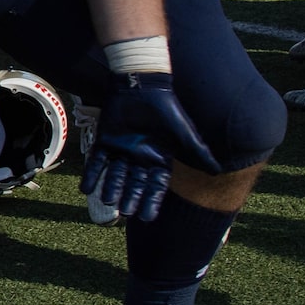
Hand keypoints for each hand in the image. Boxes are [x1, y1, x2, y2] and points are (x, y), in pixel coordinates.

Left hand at [80, 74, 219, 222]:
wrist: (143, 86)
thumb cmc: (167, 110)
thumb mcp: (184, 133)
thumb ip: (198, 152)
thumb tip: (218, 171)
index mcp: (158, 159)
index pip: (155, 186)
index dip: (151, 201)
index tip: (147, 218)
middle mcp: (139, 159)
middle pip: (134, 184)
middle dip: (130, 198)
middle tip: (126, 214)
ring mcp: (121, 151)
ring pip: (115, 176)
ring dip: (111, 189)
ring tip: (108, 203)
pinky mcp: (105, 141)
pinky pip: (97, 163)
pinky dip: (92, 176)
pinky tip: (86, 190)